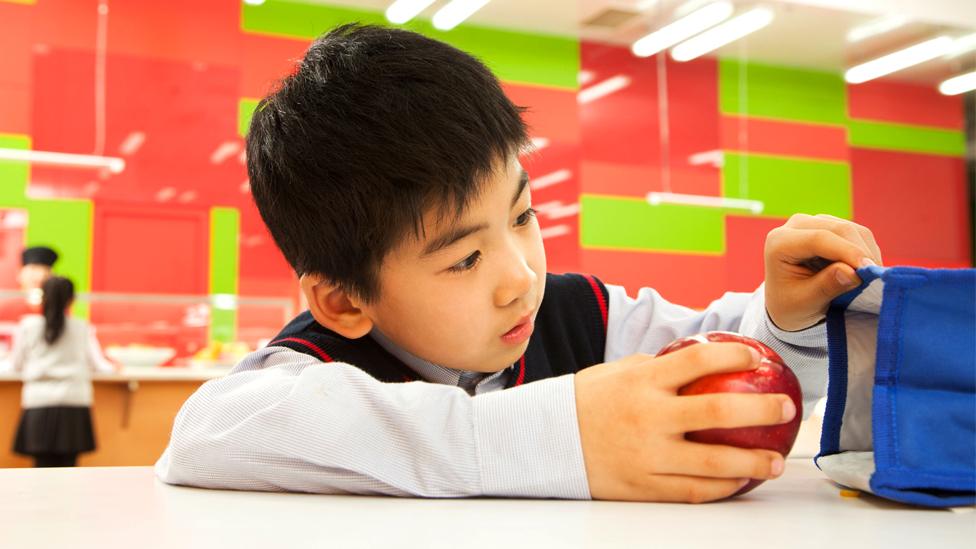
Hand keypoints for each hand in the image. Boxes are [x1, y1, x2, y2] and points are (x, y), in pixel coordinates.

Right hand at [574, 343, 796, 502]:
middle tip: (787, 408)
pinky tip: (740, 483)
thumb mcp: (614, 373)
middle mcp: (648, 417)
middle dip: (761, 409)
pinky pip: (693, 490)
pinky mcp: (644, 486)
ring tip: (776, 462)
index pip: (697, 360)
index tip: (757, 358)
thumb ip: (655, 368)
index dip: (734, 356)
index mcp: (641, 382)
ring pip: (714, 462)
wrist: (544, 442)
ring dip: (753, 462)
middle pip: (718, 410)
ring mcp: (647, 455)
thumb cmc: (584, 403)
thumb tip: (698, 361)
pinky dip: (722, 487)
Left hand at [764, 214, 882, 330]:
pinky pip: (858, 233)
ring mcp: (815, 222)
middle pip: (839, 229)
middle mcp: (795, 225)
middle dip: (860, 253)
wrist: (787, 301)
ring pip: (852, 230)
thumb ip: (826, 286)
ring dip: (866, 253)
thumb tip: (852, 273)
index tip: (867, 270)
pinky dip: (867, 251)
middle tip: (875, 278)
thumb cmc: (791, 304)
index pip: (818, 239)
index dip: (846, 251)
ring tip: (870, 279)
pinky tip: (866, 271)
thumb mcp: (804, 302)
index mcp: (779, 242)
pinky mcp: (831, 226)